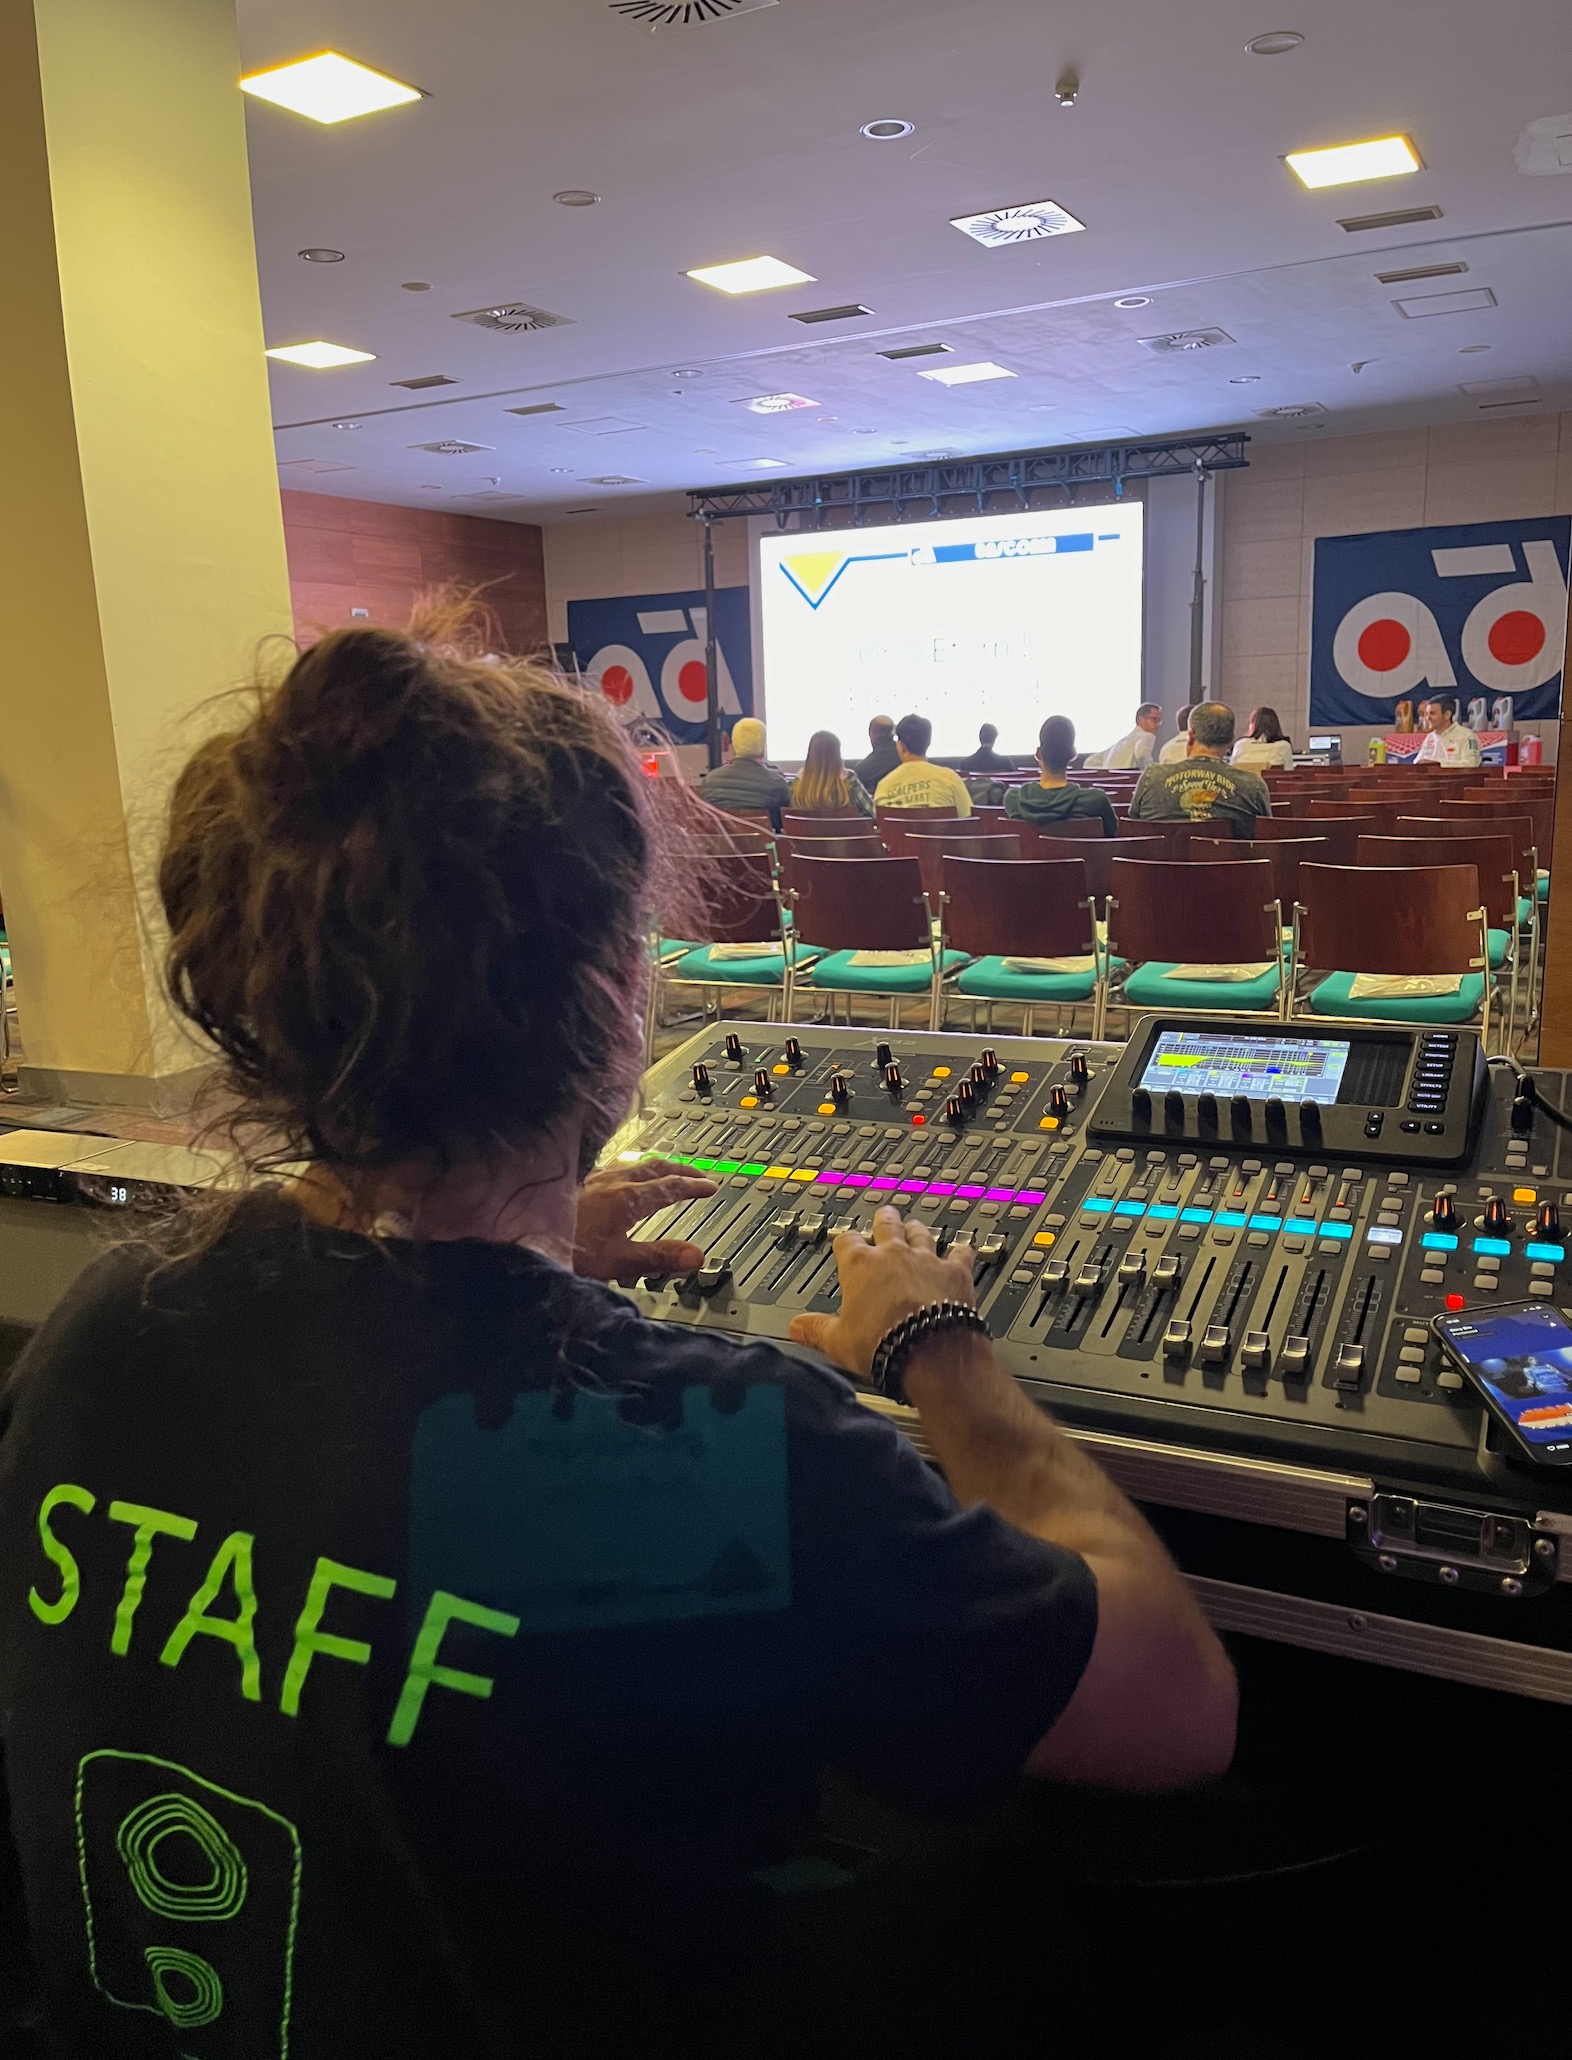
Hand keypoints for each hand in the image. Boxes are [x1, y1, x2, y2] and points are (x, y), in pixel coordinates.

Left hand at [573, 1159, 716, 1281]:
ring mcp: (592, 1180)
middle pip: (655, 1168)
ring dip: (656, 1168)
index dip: (694, 1186)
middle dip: (680, 1170)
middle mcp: (610, 1182)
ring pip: (633, 1165)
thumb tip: (696, 1256)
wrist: (519, 1238)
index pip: (671, 1187)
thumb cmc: (565, 1250)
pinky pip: (613, 1168)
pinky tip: (620, 1178)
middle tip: (698, 1174)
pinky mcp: (576, 1183)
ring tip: (665, 1172)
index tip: (710, 1186)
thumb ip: (659, 1257)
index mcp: (626, 1199)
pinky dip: (631, 1170)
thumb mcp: (617, 1262)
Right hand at [789, 1205, 974, 1375]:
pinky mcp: (956, 1272)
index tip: (845, 1244)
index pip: (847, 1241)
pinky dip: (960, 1252)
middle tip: (883, 1216)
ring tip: (914, 1227)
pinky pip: (960, 1253)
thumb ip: (816, 1329)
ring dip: (916, 1230)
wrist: (930, 1352)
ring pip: (920, 1233)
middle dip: (883, 1220)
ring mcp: (927, 1260)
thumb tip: (796, 1327)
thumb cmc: (884, 1344)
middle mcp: (894, 1255)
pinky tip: (962, 1251)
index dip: (845, 1242)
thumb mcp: (838, 1341)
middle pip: (886, 1225)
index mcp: (860, 1266)